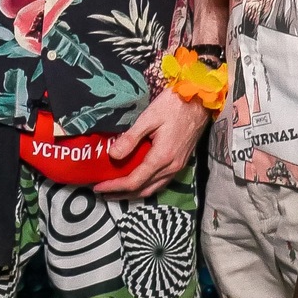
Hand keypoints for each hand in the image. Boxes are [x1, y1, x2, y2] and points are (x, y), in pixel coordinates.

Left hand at [94, 88, 208, 199]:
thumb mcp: (149, 118)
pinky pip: (161, 183)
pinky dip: (145, 186)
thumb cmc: (174, 106)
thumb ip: (131, 138)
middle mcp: (171, 167)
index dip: (114, 187)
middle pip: (143, 190)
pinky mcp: (180, 163)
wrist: (200, 102)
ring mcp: (177, 167)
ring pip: (153, 188)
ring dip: (133, 193)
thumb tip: (112, 155)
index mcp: (162, 157)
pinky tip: (136, 182)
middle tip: (102, 193)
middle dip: (121, 195)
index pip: (134, 181)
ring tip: (116, 191)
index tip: (98, 187)